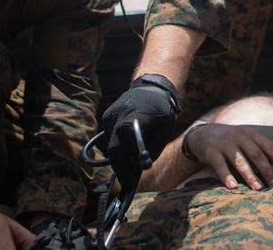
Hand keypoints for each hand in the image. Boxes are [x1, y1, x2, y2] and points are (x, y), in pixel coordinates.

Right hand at [101, 73, 181, 190]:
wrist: (151, 89)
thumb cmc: (162, 111)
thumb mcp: (166, 129)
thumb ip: (153, 149)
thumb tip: (138, 169)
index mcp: (140, 112)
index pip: (127, 130)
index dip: (130, 150)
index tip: (136, 167)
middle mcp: (121, 113)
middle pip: (114, 146)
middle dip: (121, 168)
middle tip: (129, 183)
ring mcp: (110, 115)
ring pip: (112, 145)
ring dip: (121, 156)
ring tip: (134, 160)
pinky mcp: (106, 118)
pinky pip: (110, 139)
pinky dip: (119, 147)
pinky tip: (129, 146)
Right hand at [186, 123, 272, 190]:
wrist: (203, 135)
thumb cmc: (232, 140)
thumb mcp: (249, 140)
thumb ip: (266, 150)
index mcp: (251, 134)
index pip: (268, 146)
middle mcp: (239, 136)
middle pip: (256, 154)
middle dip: (267, 170)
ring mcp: (225, 144)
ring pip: (240, 161)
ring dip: (250, 175)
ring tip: (258, 188)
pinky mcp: (212, 152)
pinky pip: (220, 166)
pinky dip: (226, 176)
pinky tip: (233, 187)